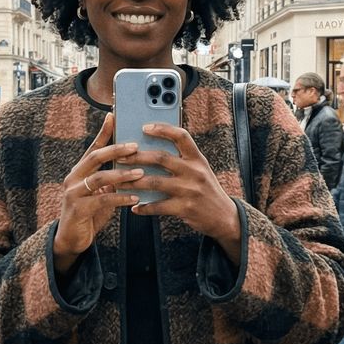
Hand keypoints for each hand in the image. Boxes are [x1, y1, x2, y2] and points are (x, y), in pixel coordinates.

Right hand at [53, 113, 143, 272]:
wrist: (71, 240)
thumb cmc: (89, 214)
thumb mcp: (101, 193)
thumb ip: (111, 181)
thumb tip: (134, 166)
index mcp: (79, 171)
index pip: (93, 148)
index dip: (104, 132)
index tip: (114, 116)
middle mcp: (73, 178)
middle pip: (95, 157)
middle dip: (116, 149)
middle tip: (135, 146)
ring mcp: (73, 193)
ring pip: (99, 178)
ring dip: (121, 174)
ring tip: (140, 173)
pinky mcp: (78, 209)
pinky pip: (102, 200)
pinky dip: (120, 197)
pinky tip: (134, 197)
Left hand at [131, 123, 241, 260]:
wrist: (224, 216)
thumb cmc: (206, 190)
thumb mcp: (200, 170)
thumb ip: (182, 159)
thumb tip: (151, 149)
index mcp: (197, 158)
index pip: (181, 136)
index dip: (162, 129)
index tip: (144, 127)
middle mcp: (194, 171)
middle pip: (161, 158)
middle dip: (137, 157)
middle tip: (121, 157)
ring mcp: (189, 190)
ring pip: (155, 182)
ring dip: (133, 182)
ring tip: (119, 182)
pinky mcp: (185, 208)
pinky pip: (158, 206)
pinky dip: (144, 207)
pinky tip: (134, 207)